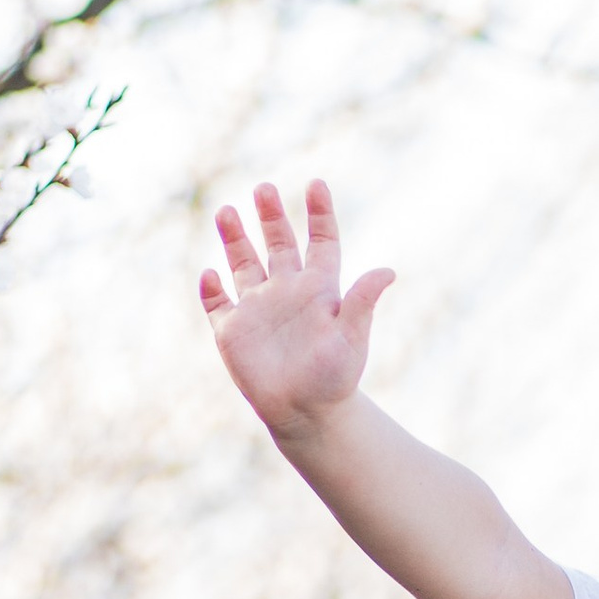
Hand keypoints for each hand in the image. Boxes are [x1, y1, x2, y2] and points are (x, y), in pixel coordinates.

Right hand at [199, 180, 393, 445]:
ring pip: (242, 263)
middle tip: (264, 188)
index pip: (320, 241)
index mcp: (318, 289)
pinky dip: (211, 288)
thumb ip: (362, 302)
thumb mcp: (352, 337)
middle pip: (278, 243)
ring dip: (234, 238)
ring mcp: (257, 308)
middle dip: (270, 216)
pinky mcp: (232, 331)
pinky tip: (210, 274)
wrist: (307, 413)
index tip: (317, 184)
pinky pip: (217, 303)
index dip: (319, 213)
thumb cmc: (336, 377)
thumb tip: (388, 270)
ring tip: (226, 211)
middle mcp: (286, 291)